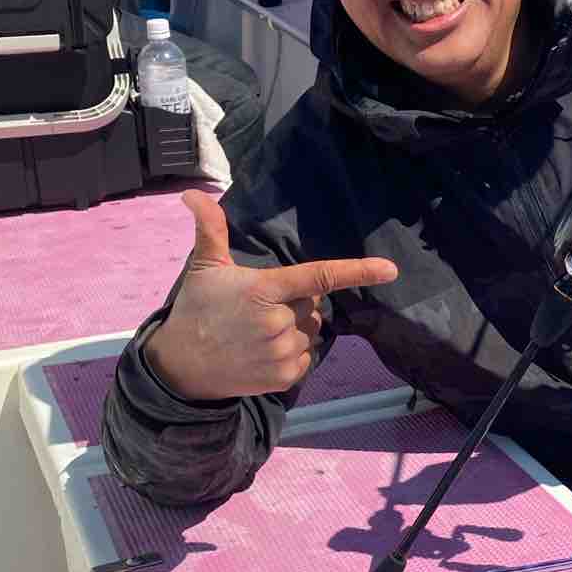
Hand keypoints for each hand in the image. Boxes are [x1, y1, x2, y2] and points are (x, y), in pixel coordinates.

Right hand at [145, 190, 399, 400]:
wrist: (182, 366)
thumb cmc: (197, 310)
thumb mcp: (205, 267)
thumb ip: (210, 228)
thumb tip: (193, 193)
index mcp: (263, 290)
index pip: (318, 276)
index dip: (357, 271)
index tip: (389, 270)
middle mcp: (277, 322)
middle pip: (313, 304)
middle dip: (295, 302)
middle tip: (259, 309)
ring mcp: (281, 352)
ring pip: (312, 331)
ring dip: (295, 328)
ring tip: (259, 332)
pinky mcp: (283, 377)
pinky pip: (307, 356)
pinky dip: (294, 352)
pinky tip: (265, 351)